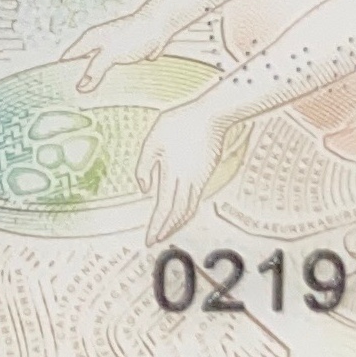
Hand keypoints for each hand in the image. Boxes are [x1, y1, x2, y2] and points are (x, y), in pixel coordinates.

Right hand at [66, 9, 168, 92]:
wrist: (158, 28)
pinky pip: (112, 72)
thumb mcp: (110, 54)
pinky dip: (110, 81)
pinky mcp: (122, 58)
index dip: (62, 73)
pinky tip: (110, 93)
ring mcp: (109, 52)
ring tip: (92, 100)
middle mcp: (96, 45)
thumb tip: (80, 87)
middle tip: (76, 100)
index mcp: (88, 41)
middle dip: (79, 81)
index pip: (68, 58)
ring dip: (96, 83)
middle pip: (82, 66)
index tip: (59, 91)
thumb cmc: (133, 35)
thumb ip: (95, 70)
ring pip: (98, 71)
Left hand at [137, 98, 233, 245]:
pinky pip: (195, 199)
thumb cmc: (179, 123)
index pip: (164, 209)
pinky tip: (180, 213)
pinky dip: (186, 211)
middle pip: (178, 214)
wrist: (211, 114)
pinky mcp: (205, 174)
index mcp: (173, 174)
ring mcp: (199, 179)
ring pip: (189, 209)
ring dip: (177, 223)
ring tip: (166, 232)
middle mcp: (189, 181)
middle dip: (166, 229)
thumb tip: (144, 189)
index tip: (150, 240)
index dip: (157, 226)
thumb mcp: (152, 140)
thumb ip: (144, 166)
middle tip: (155, 241)